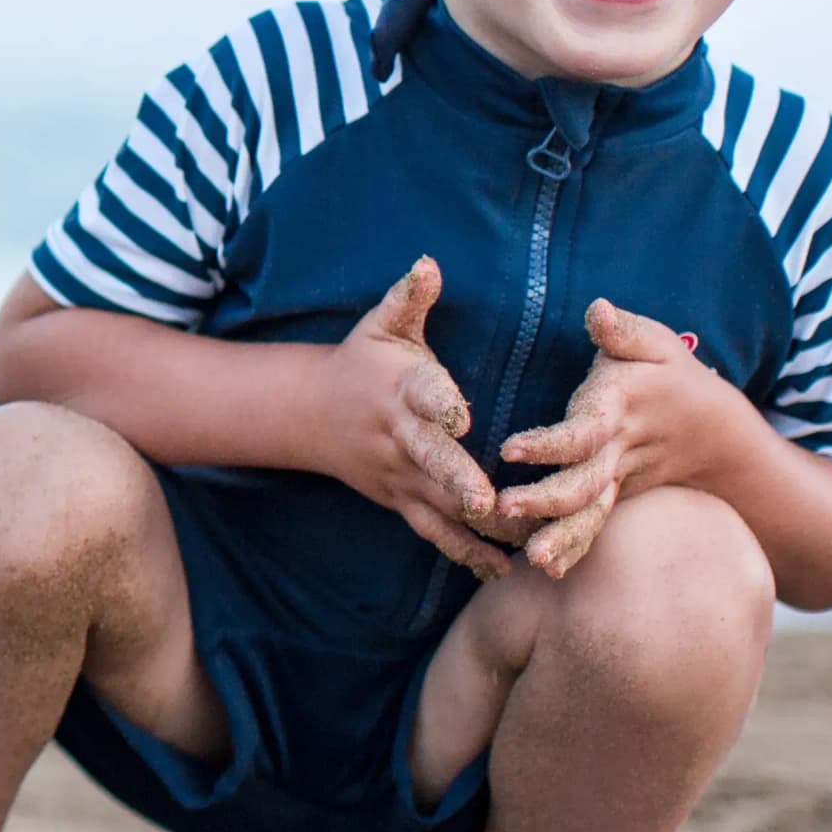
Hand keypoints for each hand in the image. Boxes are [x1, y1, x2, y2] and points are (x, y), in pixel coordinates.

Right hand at [322, 259, 506, 578]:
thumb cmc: (361, 361)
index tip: (459, 415)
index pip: (421, 395)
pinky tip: (501, 568)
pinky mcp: (401, 501)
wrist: (310, 413)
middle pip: (430, 461)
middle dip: (458, 481)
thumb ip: (408, 298)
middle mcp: (400, 437)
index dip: (440, 404)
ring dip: (477, 526)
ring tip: (521, 543)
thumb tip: (428, 263)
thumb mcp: (381, 325)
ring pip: (439, 505)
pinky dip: (466, 552)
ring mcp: (399, 474)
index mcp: (401, 389)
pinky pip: (434, 532)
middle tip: (486, 500)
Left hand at [492, 299, 731, 578]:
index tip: (511, 449)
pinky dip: (575, 549)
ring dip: (562, 537)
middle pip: (584, 483)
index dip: (550, 442)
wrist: (717, 433)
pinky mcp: (616, 498)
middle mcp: (617, 451)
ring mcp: (618, 481)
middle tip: (504, 509)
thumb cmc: (672, 375)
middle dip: (545, 500)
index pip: (583, 431)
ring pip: (590, 514)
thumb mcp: (656, 343)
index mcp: (618, 409)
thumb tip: (597, 308)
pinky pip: (595, 527)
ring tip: (531, 559)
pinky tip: (547, 570)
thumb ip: (622, 331)